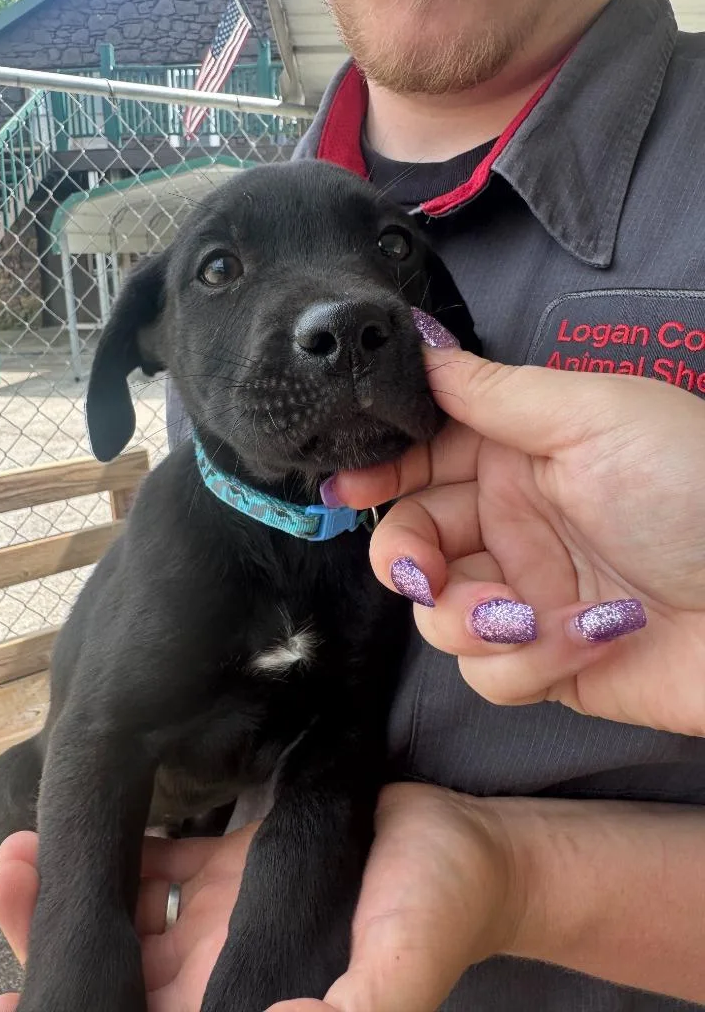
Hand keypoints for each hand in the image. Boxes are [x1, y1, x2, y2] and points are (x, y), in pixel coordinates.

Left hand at [0, 785, 518, 1011]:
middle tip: (2, 887)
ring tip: (17, 854)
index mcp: (245, 1004)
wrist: (468, 849)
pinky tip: (83, 826)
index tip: (12, 1002)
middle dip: (49, 940)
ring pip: (125, 917)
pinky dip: (119, 854)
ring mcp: (219, 917)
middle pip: (114, 973)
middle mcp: (219, 971)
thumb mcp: (396, 977)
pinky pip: (160, 864)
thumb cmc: (440, 914)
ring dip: (71, 893)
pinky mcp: (233, 864)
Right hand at [329, 349, 704, 734]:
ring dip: (469, 619)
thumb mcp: (594, 416)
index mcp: (521, 455)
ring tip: (524, 615)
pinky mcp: (545, 662)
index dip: (379, 472)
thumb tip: (418, 346)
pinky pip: (490, 672)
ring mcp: (526, 596)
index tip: (348, 488)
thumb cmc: (695, 491)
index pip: (425, 457)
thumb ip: (494, 392)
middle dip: (407, 558)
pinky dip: (529, 661)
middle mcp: (514, 523)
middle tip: (424, 569)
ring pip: (438, 615)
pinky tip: (586, 639)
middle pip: (414, 542)